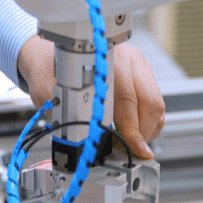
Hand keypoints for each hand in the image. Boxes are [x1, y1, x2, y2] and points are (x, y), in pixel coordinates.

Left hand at [18, 36, 164, 158]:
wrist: (48, 53)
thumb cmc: (49, 68)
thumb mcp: (46, 91)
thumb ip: (63, 112)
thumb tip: (83, 138)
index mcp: (105, 59)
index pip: (127, 98)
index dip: (131, 128)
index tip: (130, 146)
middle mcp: (127, 58)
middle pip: (149, 101)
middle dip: (142, 132)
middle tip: (131, 149)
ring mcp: (138, 65)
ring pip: (155, 103)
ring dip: (147, 128)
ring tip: (131, 142)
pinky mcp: (142, 74)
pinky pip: (155, 102)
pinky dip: (149, 121)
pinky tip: (136, 132)